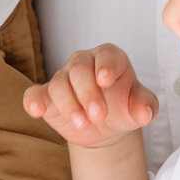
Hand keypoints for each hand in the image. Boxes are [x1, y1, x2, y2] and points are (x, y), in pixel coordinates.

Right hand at [24, 46, 157, 148]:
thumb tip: (145, 112)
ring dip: (69, 104)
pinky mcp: (47, 96)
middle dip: (88, 93)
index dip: (105, 65)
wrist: (106, 125)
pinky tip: (37, 110)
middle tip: (98, 116)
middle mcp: (84, 63)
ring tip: (81, 124)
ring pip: (59, 84)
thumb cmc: (123, 106)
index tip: (106, 80)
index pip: (106, 55)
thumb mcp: (140, 107)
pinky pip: (35, 93)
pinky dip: (34, 100)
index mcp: (109, 59)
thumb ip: (145, 106)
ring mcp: (64, 78)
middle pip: (80, 70)